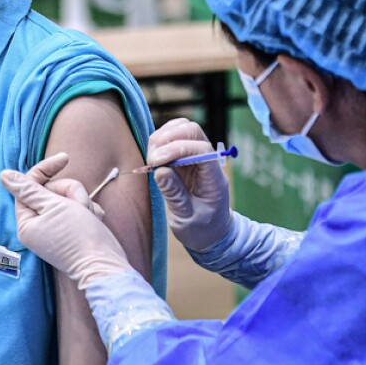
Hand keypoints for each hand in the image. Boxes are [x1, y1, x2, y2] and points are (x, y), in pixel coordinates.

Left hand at [0, 153, 130, 289]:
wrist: (105, 264)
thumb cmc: (78, 236)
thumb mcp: (53, 206)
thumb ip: (28, 189)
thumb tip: (5, 175)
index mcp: (27, 222)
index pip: (30, 184)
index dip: (47, 170)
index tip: (65, 159)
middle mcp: (39, 226)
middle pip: (51, 190)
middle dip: (70, 192)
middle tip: (81, 205)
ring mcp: (56, 228)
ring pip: (68, 198)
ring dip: (82, 202)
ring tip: (90, 217)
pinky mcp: (72, 230)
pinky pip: (78, 210)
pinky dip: (88, 212)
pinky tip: (95, 222)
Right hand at [148, 118, 232, 252]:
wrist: (211, 235)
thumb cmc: (202, 230)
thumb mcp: (187, 218)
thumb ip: (175, 194)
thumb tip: (160, 171)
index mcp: (214, 178)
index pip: (201, 149)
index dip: (178, 149)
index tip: (157, 162)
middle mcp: (207, 162)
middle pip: (192, 130)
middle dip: (169, 138)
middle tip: (152, 160)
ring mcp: (196, 157)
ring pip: (181, 129)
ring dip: (162, 138)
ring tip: (151, 160)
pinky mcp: (184, 158)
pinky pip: (173, 138)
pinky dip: (160, 141)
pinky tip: (153, 158)